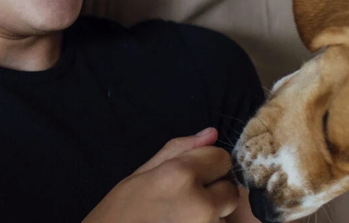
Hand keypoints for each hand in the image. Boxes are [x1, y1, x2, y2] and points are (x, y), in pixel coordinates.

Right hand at [84, 127, 239, 222]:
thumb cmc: (118, 213)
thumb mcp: (140, 174)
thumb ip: (178, 151)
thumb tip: (211, 133)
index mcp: (180, 176)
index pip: (221, 159)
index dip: (207, 164)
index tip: (190, 174)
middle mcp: (200, 204)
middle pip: (230, 190)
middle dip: (214, 191)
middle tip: (184, 200)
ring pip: (224, 214)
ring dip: (210, 213)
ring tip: (179, 217)